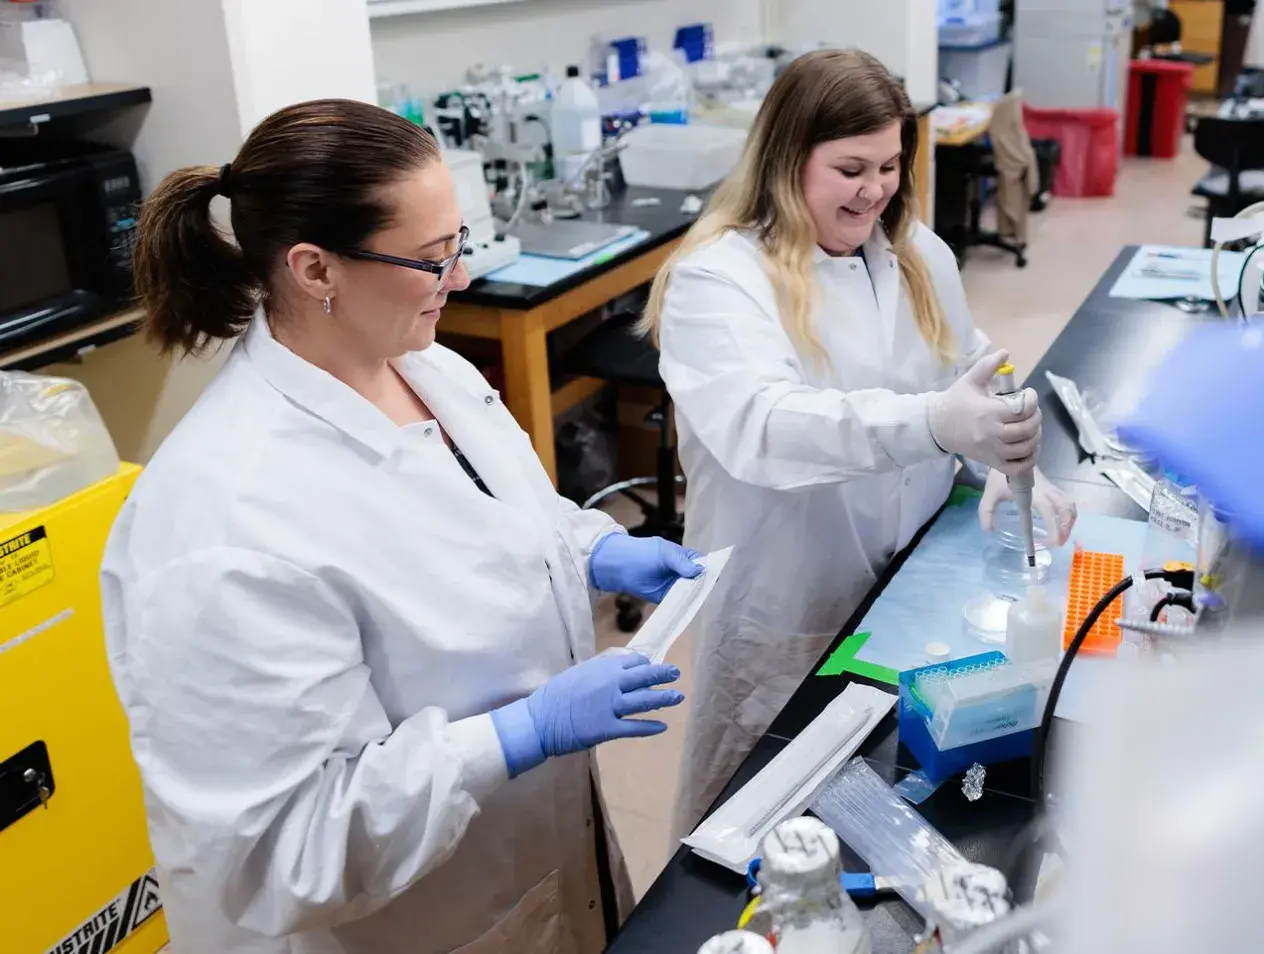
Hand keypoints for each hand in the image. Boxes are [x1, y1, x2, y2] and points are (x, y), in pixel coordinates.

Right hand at [490, 651, 683, 776]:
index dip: (645, 665)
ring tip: (678, 697)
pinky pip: (634, 727)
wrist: (540, 720)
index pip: (634, 662)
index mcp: (603, 668)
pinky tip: (662, 727)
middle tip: (676, 674)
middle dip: (663, 675)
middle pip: (645, 677)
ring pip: (645, 701)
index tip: (650, 669)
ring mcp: (611, 707)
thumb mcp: (579, 671)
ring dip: (663, 699)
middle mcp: (611, 684)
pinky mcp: (608, 729)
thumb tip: (623, 658)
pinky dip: (650, 727)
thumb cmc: (556, 695)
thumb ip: (601, 664)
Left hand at [589, 533, 702, 602]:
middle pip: (699, 580)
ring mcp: (674, 585)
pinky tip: (688, 608)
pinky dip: (683, 605)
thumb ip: (681, 562)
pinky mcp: (666, 597)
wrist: (619, 566)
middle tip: (708, 592)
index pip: (703, 564)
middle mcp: (682, 572)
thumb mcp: (664, 553)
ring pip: (690, 592)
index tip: (716, 578)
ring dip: (694, 597)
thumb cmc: (643, 553)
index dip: (710, 570)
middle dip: (704, 586)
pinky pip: (678, 602)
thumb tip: (699, 571)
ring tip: (699, 600)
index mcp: (685, 557)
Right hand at [928, 351, 1041, 475]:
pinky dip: (1028, 460)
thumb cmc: (954, 402)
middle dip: (1036, 418)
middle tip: (1031, 412)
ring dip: (1035, 437)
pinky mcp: (990, 462)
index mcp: (989, 412)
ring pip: (1025, 448)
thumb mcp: (970, 381)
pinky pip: (1017, 466)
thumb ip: (988, 366)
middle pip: (1027, 429)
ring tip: (1031, 428)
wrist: (936, 427)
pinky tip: (1029, 448)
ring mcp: (992, 450)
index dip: (1032, 400)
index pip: (1022, 409)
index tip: (1029, 394)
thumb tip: (1005, 353)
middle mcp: (993, 433)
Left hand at [979, 467, 1077, 546]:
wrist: (1010, 456)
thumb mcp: (990, 494)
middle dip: (1064, 527)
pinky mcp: (1054, 489)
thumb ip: (987, 511)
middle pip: (1064, 508)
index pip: (1046, 511)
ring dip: (1069, 522)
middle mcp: (1046, 491)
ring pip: (1069, 505)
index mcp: (1033, 493)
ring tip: (1062, 537)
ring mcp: (1052, 489)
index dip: (1051, 527)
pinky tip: (1062, 525)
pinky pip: (1067, 502)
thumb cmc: (1001, 476)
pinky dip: (1069, 515)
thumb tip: (988, 530)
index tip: (1050, 542)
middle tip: (1058, 543)